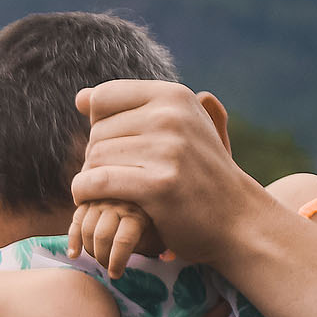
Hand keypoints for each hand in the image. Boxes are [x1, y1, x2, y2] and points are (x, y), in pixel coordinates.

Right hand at [68, 199, 159, 276]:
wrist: (146, 205)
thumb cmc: (154, 230)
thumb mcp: (159, 238)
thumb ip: (160, 248)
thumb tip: (166, 259)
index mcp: (138, 212)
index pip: (123, 240)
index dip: (116, 261)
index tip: (115, 275)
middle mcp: (119, 203)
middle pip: (101, 236)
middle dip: (102, 257)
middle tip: (107, 267)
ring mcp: (101, 200)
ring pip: (86, 229)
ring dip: (90, 250)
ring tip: (98, 259)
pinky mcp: (88, 202)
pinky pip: (76, 222)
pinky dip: (73, 240)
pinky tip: (74, 255)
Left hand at [70, 81, 264, 262]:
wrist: (237, 220)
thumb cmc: (199, 175)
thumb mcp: (178, 131)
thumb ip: (131, 110)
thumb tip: (80, 98)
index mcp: (175, 96)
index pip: (104, 97)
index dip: (99, 124)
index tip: (114, 147)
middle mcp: (172, 117)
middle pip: (97, 131)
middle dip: (95, 157)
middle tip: (111, 178)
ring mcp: (167, 150)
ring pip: (94, 157)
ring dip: (89, 178)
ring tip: (105, 191)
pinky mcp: (158, 186)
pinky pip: (96, 182)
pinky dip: (84, 193)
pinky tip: (90, 200)